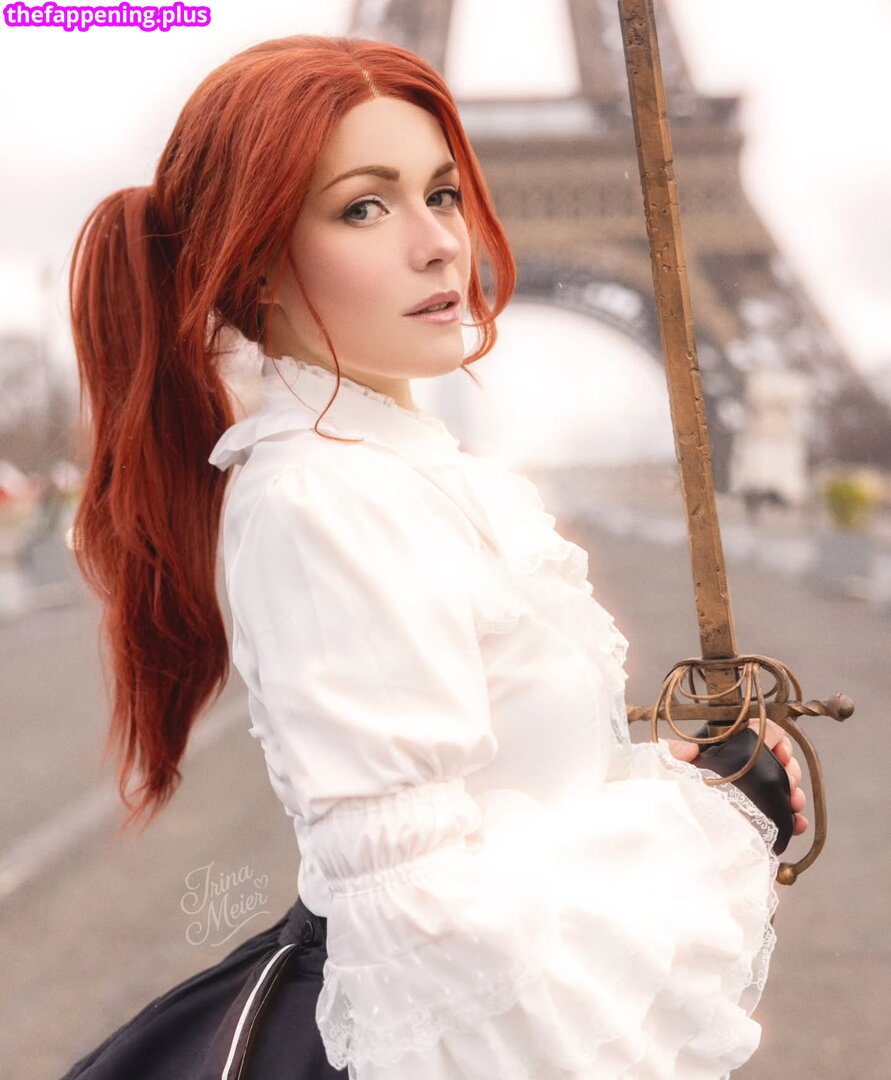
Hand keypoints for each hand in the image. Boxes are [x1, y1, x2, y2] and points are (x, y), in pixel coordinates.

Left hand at [667, 718, 808, 835]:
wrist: (671, 839)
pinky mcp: (754, 824)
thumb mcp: (661, 771)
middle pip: (772, 760)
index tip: (780, 751)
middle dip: (788, 767)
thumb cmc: (663, 799)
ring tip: (794, 801)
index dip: (772, 738)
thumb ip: (672, 753)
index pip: (753, 735)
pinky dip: (793, 818)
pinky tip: (798, 822)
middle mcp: (735, 774)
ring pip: (781, 787)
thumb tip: (692, 748)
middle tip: (789, 778)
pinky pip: (780, 817)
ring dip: (794, 791)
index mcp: (718, 754)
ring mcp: (746, 799)